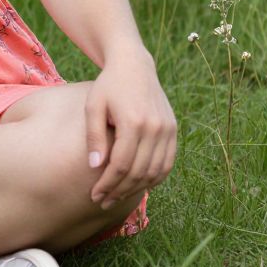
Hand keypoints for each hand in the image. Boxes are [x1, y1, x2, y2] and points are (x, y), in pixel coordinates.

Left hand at [85, 46, 176, 209]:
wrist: (134, 65)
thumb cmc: (108, 85)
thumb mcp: (94, 106)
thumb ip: (94, 136)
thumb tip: (96, 167)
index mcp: (134, 121)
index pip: (122, 165)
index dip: (108, 184)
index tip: (94, 195)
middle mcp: (155, 127)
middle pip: (139, 172)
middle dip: (120, 190)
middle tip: (103, 201)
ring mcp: (168, 129)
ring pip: (155, 171)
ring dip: (136, 189)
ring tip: (116, 196)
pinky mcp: (173, 130)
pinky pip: (167, 163)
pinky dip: (153, 178)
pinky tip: (137, 184)